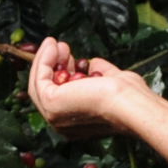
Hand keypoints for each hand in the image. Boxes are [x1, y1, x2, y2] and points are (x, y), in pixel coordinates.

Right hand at [29, 37, 150, 137]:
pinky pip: (39, 78)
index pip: (60, 96)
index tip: (68, 55)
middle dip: (52, 65)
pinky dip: (43, 60)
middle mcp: (61, 124)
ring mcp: (54, 115)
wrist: (129, 103)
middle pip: (46, 89)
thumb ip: (99, 74)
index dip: (62, 72)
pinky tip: (51, 46)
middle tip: (60, 46)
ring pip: (39, 84)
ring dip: (44, 60)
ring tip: (54, 43)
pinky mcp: (50, 103)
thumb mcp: (111, 81)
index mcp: (76, 124)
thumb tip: (91, 63)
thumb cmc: (128, 97)